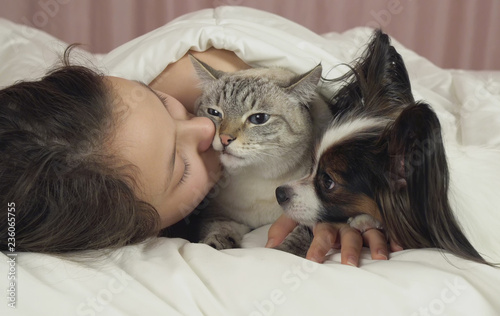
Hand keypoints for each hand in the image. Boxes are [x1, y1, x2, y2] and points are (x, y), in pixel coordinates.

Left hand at [266, 214, 401, 265]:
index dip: (317, 247)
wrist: (336, 178)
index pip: (321, 234)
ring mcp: (362, 221)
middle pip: (348, 236)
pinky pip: (387, 230)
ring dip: (375, 245)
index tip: (312, 261)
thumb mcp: (299, 212)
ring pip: (370, 233)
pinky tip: (400, 247)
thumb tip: (268, 246)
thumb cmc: (314, 201)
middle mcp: (345, 220)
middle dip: (348, 250)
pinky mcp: (376, 223)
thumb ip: (283, 225)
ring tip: (380, 259)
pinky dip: (393, 238)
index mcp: (326, 218)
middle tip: (348, 265)